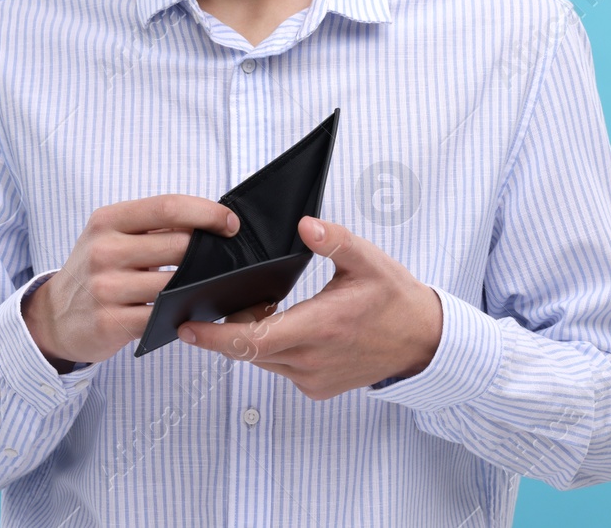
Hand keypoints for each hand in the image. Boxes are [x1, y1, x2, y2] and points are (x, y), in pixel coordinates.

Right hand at [23, 193, 239, 370]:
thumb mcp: (110, 237)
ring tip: (211, 285)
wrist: (55, 316)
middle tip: (226, 258)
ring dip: (199, 286)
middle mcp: (103, 250)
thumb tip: (207, 223)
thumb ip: (151, 228)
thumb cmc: (94, 271)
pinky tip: (188, 310)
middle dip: (209, 252)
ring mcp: (105, 287)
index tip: (230, 223)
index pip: (167, 207)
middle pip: (177, 245)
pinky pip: (161, 316)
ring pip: (173, 284)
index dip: (206, 212)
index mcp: (107, 221)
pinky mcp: (110, 322)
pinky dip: (181, 313)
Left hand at [176, 216, 442, 399]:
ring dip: (252, 337)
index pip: (252, 339)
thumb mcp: (369, 261)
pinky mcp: (317, 388)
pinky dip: (272, 349)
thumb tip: (305, 223)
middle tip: (220, 302)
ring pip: (262, 360)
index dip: (215, 336)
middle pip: (248, 351)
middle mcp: (312, 361)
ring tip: (263, 306)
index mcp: (320, 328)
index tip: (187, 327)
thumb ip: (335, 240)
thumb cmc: (395, 298)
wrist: (423, 341)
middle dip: (227, 328)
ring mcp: (313, 379)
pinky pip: (280, 368)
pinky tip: (284, 325)